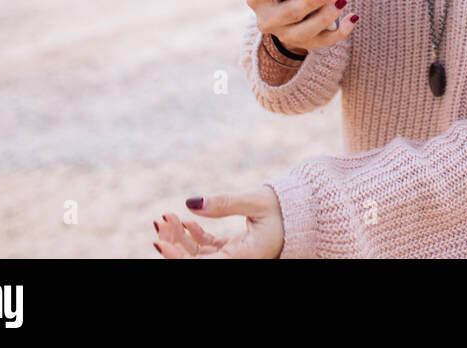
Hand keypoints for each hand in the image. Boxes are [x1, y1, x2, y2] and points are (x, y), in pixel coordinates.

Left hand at [153, 187, 285, 258]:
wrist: (307, 214)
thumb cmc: (287, 208)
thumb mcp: (256, 201)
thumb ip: (224, 203)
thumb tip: (191, 202)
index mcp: (243, 255)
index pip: (203, 263)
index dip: (177, 256)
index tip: (159, 241)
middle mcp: (236, 261)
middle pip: (195, 260)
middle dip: (174, 242)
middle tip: (160, 220)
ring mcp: (234, 257)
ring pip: (198, 254)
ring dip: (180, 237)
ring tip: (166, 216)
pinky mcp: (234, 250)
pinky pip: (207, 248)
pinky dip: (194, 235)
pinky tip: (185, 220)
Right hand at [247, 0, 356, 54]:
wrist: (282, 21)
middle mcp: (268, 21)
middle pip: (289, 13)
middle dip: (309, 2)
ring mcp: (287, 35)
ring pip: (307, 31)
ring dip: (326, 17)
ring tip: (342, 0)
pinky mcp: (307, 44)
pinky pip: (325, 41)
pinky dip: (341, 31)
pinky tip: (353, 17)